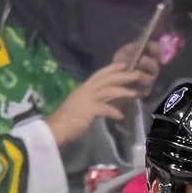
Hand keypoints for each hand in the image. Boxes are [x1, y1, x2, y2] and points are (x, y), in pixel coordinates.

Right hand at [45, 51, 159, 145]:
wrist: (55, 128)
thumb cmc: (67, 119)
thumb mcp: (81, 105)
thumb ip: (93, 101)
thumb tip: (107, 102)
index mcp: (83, 88)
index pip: (100, 74)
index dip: (112, 68)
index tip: (124, 64)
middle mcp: (85, 90)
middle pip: (107, 79)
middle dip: (123, 76)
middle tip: (137, 74)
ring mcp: (86, 99)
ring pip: (108, 90)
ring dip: (122, 91)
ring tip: (134, 93)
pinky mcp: (88, 110)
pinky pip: (105, 108)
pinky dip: (114, 111)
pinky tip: (120, 116)